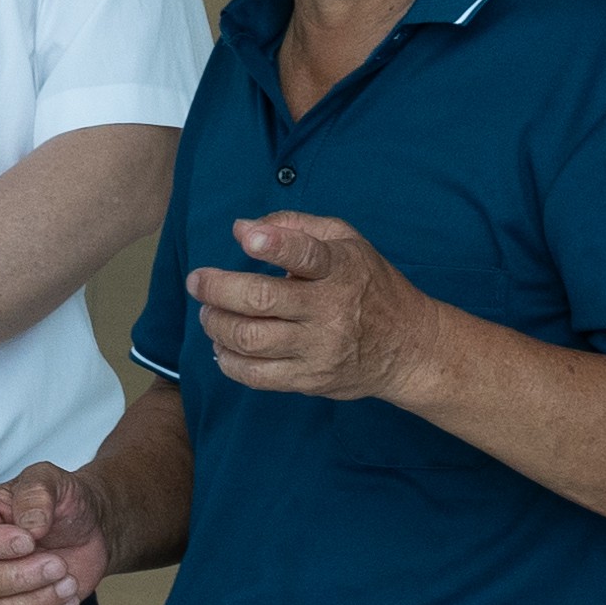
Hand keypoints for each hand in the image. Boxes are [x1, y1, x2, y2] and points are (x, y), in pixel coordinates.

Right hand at [0, 462, 106, 604]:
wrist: (90, 529)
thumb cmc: (63, 503)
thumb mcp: (51, 480)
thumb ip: (37, 493)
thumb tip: (29, 525)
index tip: (29, 540)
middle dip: (23, 577)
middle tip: (58, 564)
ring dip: (38, 602)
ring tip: (68, 581)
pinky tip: (69, 600)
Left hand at [183, 215, 440, 404]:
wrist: (408, 347)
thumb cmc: (370, 284)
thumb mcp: (347, 240)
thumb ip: (296, 226)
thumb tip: (242, 227)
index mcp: (341, 269)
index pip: (307, 255)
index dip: (274, 245)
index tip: (245, 238)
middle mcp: (329, 310)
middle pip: (262, 301)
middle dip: (218, 289)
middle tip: (198, 281)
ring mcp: (319, 349)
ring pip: (251, 339)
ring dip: (216, 324)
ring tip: (208, 313)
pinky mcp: (310, 379)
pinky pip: (257, 376)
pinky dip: (228, 361)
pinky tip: (222, 345)